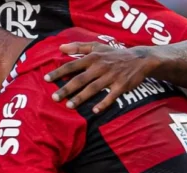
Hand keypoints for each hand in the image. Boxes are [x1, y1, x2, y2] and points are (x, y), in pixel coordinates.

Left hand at [45, 42, 159, 113]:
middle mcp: (100, 67)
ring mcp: (111, 77)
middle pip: (80, 79)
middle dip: (66, 88)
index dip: (58, 72)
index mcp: (93, 58)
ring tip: (69, 106)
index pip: (72, 65)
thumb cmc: (114, 54)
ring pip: (93, 88)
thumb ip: (78, 47)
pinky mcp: (122, 85)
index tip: (45, 79)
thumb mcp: (97, 47)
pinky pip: (111, 96)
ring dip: (81, 97)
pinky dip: (103, 103)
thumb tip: (60, 47)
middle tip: (54, 97)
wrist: (140, 59)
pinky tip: (94, 111)